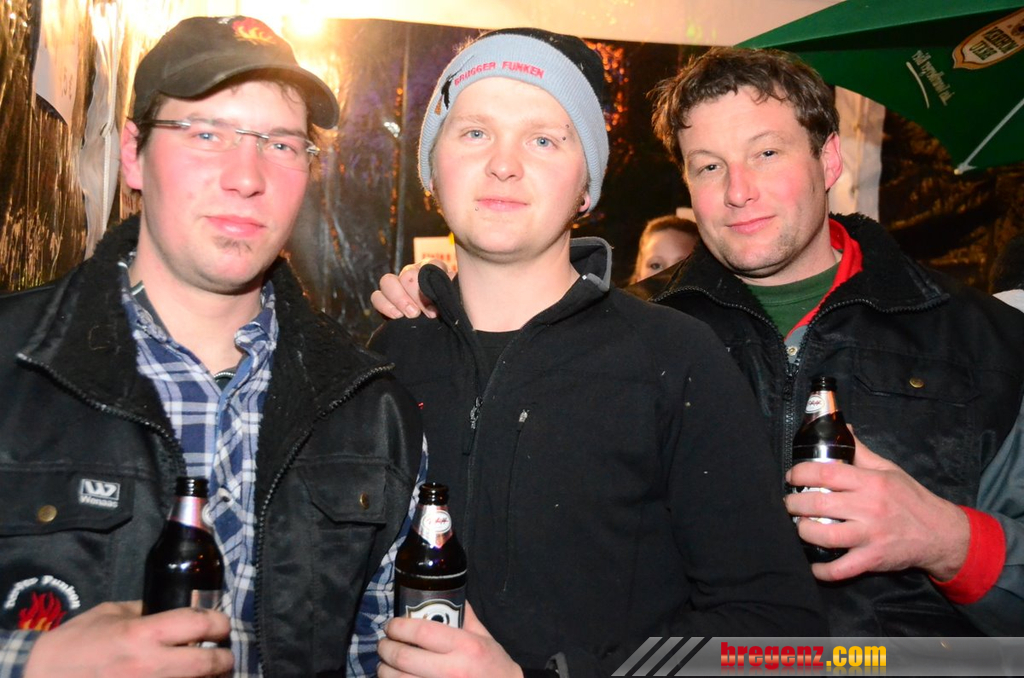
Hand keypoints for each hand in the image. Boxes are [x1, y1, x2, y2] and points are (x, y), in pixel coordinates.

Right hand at [24, 601, 232, 677]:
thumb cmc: (72, 645)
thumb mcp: (106, 615)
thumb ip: (142, 611)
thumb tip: (168, 609)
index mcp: (142, 634)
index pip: (200, 623)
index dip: (219, 623)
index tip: (221, 625)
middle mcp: (151, 665)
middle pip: (209, 662)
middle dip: (224, 659)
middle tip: (224, 655)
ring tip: (208, 673)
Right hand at [370, 259, 450, 319]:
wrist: (441, 325)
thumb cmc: (451, 309)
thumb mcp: (455, 301)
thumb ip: (452, 292)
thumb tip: (448, 287)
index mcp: (433, 269)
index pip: (430, 265)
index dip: (431, 287)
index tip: (436, 308)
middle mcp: (414, 273)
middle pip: (407, 275)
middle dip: (417, 296)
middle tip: (427, 314)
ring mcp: (398, 284)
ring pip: (387, 281)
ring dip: (399, 299)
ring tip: (412, 315)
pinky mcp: (386, 299)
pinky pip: (376, 296)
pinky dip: (385, 306)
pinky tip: (397, 316)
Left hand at [378, 602, 522, 677]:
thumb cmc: (494, 665)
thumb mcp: (484, 637)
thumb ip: (465, 616)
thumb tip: (449, 594)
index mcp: (464, 646)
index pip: (422, 631)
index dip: (400, 626)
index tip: (392, 625)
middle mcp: (451, 670)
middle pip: (404, 657)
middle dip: (386, 648)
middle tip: (384, 644)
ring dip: (385, 671)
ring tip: (385, 664)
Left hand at [784, 428, 969, 581]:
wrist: (940, 533)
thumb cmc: (910, 498)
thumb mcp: (888, 469)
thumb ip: (860, 451)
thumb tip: (842, 428)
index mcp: (871, 482)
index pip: (826, 473)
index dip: (801, 473)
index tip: (792, 477)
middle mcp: (869, 507)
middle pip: (819, 504)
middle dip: (795, 504)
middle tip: (790, 503)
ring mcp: (870, 535)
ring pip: (824, 535)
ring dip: (804, 531)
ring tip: (800, 526)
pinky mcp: (873, 559)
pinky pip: (841, 569)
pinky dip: (823, 571)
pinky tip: (813, 566)